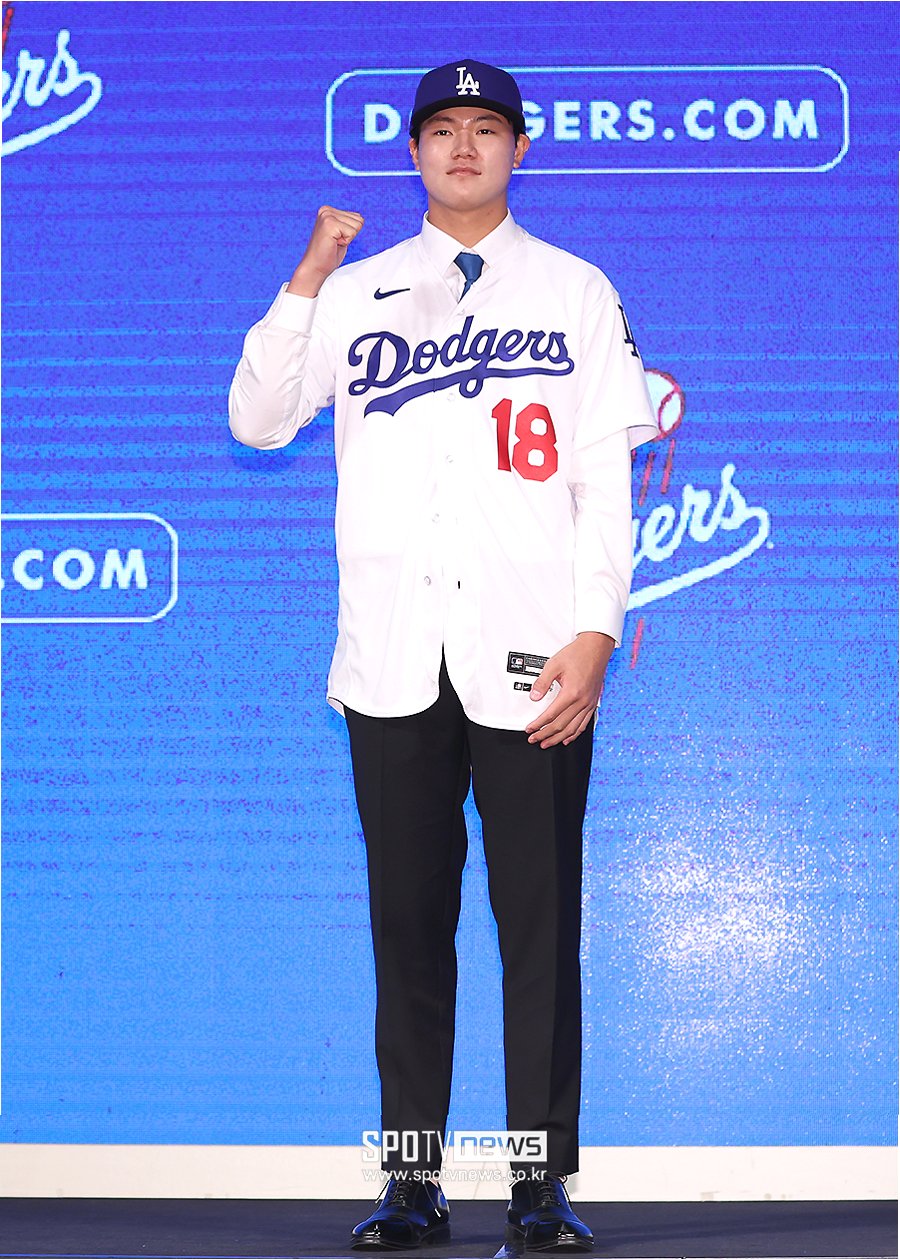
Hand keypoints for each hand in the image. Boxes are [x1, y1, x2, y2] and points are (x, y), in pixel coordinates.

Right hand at [287, 205, 364, 296]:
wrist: (315, 267)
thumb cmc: (327, 255)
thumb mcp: (340, 235)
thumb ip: (348, 224)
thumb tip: (361, 219)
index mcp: (328, 210)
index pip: (357, 217)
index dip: (350, 233)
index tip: (336, 239)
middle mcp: (327, 210)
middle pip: (359, 220)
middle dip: (350, 235)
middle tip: (335, 242)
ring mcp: (327, 216)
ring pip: (356, 225)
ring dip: (347, 239)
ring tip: (333, 243)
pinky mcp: (330, 223)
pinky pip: (352, 232)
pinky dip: (345, 242)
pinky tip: (333, 244)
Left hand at [524, 632, 614, 748]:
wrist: (596, 648)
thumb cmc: (578, 654)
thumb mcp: (554, 665)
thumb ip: (542, 682)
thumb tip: (534, 696)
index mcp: (572, 693)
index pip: (551, 715)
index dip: (538, 724)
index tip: (530, 729)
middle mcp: (582, 701)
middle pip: (561, 725)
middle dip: (545, 734)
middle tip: (534, 738)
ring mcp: (589, 703)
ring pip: (573, 728)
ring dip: (558, 738)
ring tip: (547, 743)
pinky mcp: (593, 703)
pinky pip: (584, 724)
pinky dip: (574, 734)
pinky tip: (567, 738)